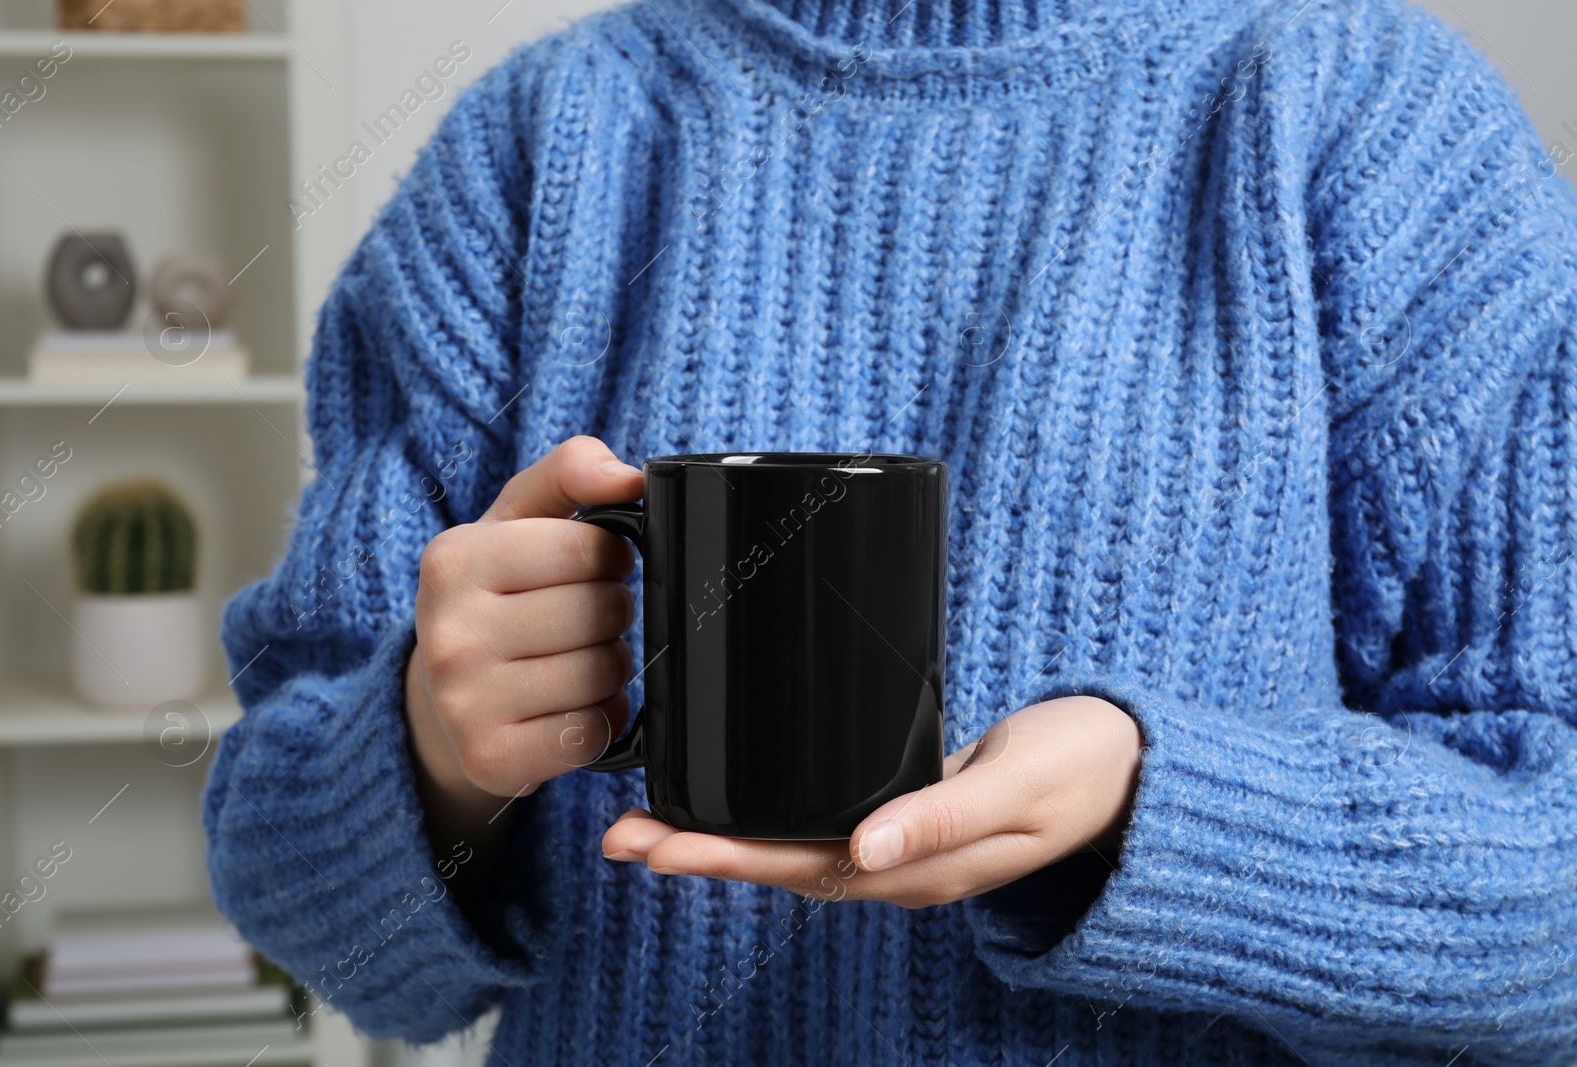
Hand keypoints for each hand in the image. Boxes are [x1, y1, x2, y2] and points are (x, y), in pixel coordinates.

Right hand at [405, 436, 643, 855]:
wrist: (442, 699)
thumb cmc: (498, 595)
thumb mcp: (519, 520)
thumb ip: (571, 472)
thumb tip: (626, 475)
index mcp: (454, 559)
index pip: (589, 548)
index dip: (610, 558)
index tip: (591, 567)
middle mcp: (447, 632)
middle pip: (601, 613)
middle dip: (611, 613)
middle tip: (584, 619)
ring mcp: (464, 702)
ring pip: (601, 674)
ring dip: (610, 667)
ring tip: (577, 659)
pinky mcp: (491, 758)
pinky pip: (591, 733)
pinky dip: (600, 720)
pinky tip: (572, 706)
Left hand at [600, 696, 1142, 908]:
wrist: (1128, 768)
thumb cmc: (1081, 770)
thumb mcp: (1020, 789)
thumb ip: (944, 818)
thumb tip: (866, 846)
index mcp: (920, 867)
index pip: (801, 867)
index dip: (726, 855)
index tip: (658, 843)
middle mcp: (897, 864)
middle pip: (778, 863)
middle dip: (697, 850)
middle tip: (619, 834)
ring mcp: (897, 842)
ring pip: (790, 846)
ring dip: (719, 836)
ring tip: (648, 822)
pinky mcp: (900, 812)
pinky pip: (817, 822)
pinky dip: (763, 815)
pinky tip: (729, 800)